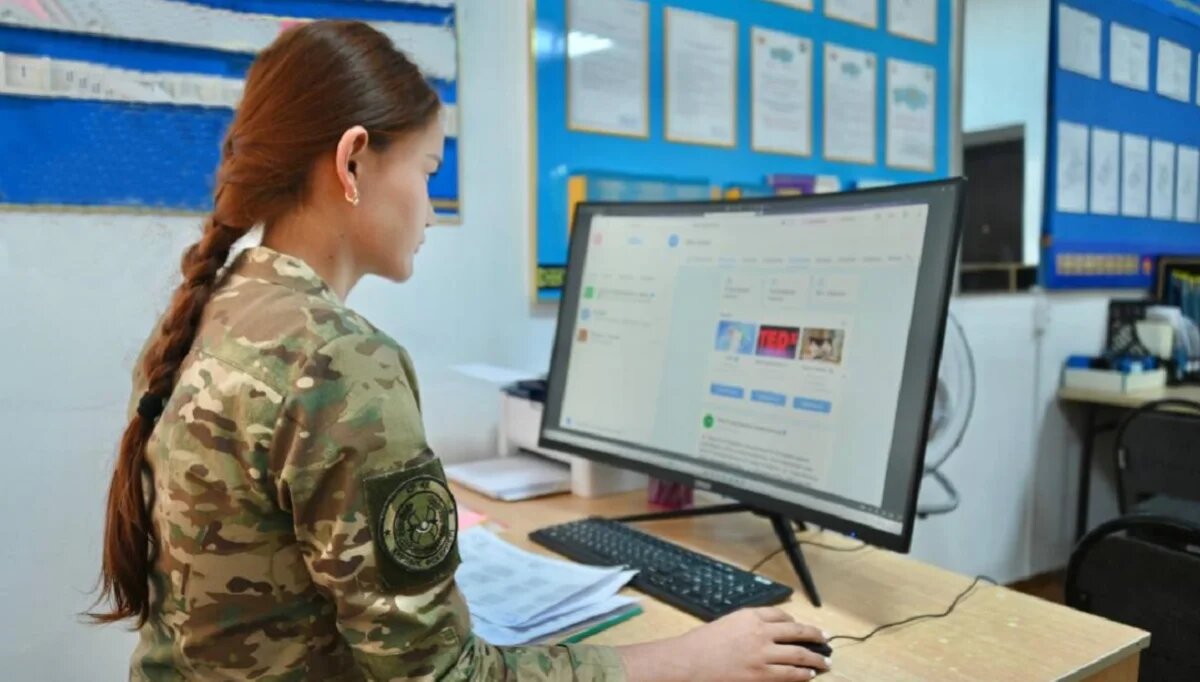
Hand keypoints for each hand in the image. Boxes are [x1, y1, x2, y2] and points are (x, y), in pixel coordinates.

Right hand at [618, 607, 830, 681]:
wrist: (689, 662)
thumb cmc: (701, 644)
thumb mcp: (727, 623)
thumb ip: (749, 624)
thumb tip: (769, 631)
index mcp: (751, 616)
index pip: (781, 615)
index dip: (795, 622)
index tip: (802, 627)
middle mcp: (761, 632)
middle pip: (797, 632)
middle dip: (815, 636)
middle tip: (826, 639)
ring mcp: (763, 655)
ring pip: (799, 655)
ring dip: (816, 658)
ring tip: (825, 661)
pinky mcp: (761, 675)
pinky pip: (790, 674)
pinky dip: (803, 675)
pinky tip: (809, 675)